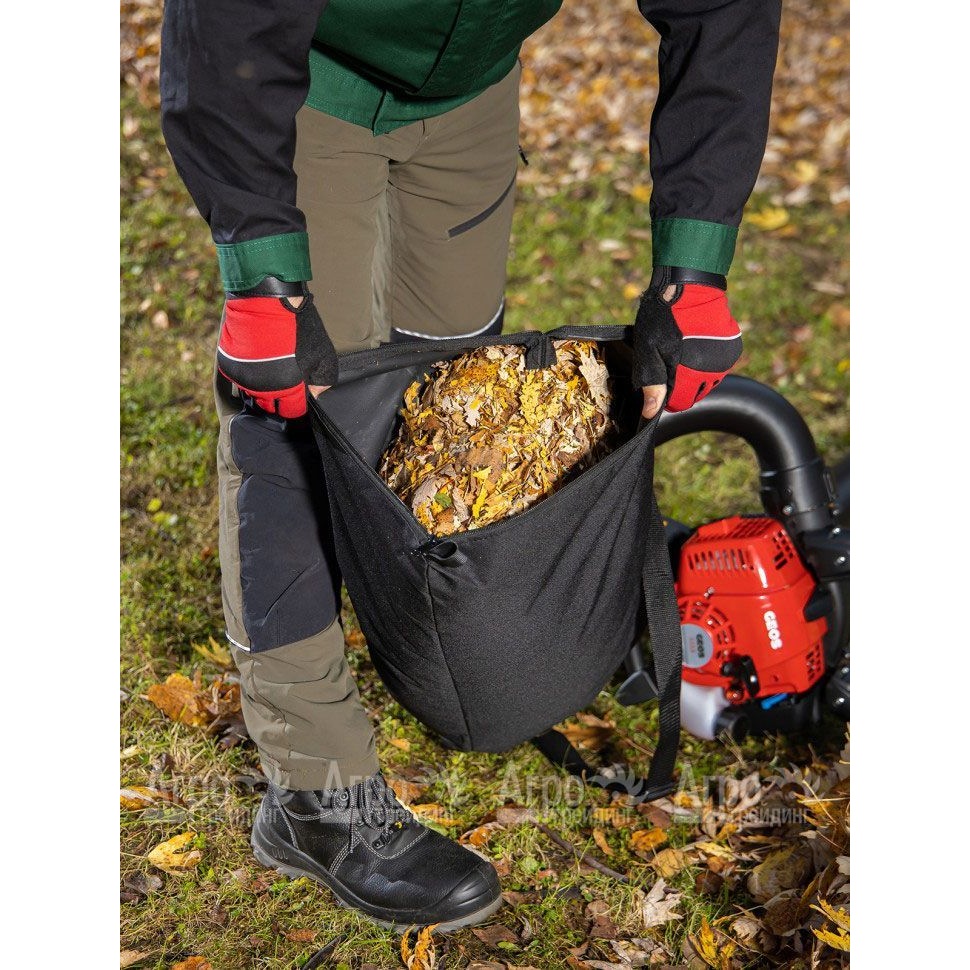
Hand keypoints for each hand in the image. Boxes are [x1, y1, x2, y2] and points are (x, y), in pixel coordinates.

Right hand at [217, 285, 336, 417]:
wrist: (267, 299)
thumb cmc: (298, 326)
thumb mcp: (323, 354)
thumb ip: (323, 381)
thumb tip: (316, 395)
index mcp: (286, 388)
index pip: (292, 411)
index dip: (297, 405)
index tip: (299, 396)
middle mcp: (262, 388)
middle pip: (270, 406)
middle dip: (279, 398)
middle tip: (285, 382)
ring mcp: (243, 377)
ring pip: (253, 393)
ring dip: (262, 386)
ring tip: (270, 368)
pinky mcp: (229, 364)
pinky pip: (239, 378)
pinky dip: (247, 373)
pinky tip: (257, 359)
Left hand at [632, 268, 741, 418]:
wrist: (691, 284)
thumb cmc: (664, 316)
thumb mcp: (649, 350)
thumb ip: (652, 382)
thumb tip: (651, 412)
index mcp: (691, 373)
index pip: (680, 404)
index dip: (666, 397)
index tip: (660, 384)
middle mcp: (713, 370)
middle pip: (695, 394)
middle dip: (682, 385)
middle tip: (670, 363)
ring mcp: (725, 359)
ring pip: (708, 381)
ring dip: (696, 374)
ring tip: (682, 351)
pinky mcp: (733, 347)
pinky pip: (718, 365)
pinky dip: (708, 361)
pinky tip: (696, 345)